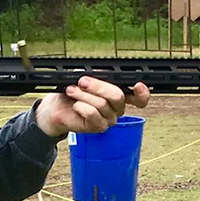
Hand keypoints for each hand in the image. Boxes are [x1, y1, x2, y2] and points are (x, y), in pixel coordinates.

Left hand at [34, 77, 150, 137]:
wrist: (57, 108)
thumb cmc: (72, 93)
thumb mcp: (87, 79)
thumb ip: (99, 75)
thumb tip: (103, 72)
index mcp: (119, 95)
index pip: (140, 97)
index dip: (142, 93)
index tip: (138, 85)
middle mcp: (117, 108)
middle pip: (117, 96)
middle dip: (98, 86)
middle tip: (82, 82)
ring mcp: (109, 119)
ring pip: (102, 104)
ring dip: (83, 95)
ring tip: (72, 91)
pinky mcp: (98, 127)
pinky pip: (92, 114)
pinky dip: (80, 106)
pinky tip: (75, 105)